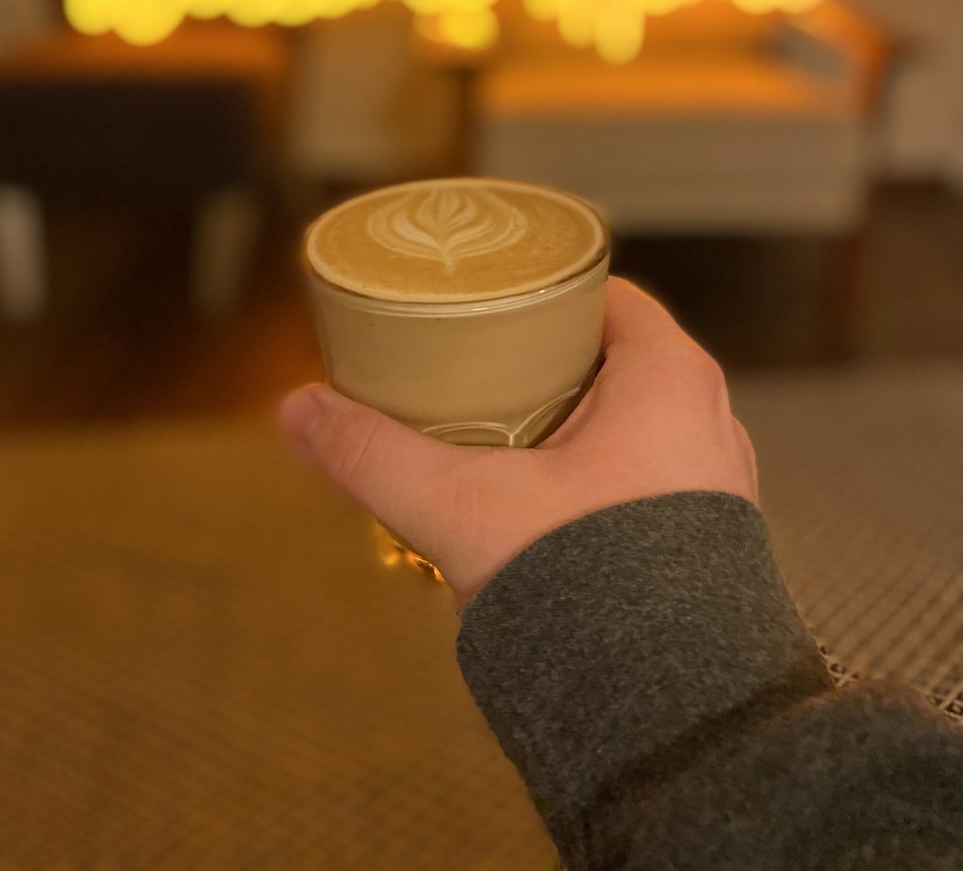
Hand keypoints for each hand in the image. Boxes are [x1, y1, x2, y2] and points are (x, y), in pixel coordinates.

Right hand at [280, 278, 757, 606]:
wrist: (671, 719)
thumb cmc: (591, 590)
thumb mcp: (463, 506)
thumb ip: (375, 455)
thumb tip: (297, 409)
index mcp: (670, 377)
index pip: (608, 297)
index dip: (546, 292)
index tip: (491, 302)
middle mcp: (708, 419)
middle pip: (614, 359)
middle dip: (545, 362)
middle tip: (476, 365)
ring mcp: (716, 482)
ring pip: (632, 424)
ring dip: (570, 425)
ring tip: (499, 432)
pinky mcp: (708, 542)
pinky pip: (647, 479)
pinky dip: (596, 477)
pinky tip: (543, 504)